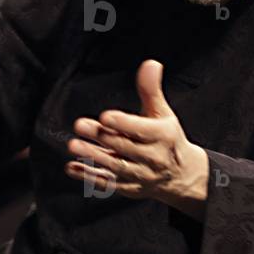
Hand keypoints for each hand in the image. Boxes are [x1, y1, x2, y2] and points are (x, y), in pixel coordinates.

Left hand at [65, 60, 208, 218]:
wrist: (181, 174)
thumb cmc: (167, 137)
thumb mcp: (162, 112)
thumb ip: (151, 90)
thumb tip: (150, 64)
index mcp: (163, 136)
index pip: (142, 130)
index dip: (123, 123)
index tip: (105, 116)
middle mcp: (153, 157)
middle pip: (124, 146)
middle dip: (101, 136)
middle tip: (80, 125)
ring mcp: (141, 175)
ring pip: (115, 167)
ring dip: (92, 157)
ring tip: (73, 145)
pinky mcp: (129, 188)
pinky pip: (108, 184)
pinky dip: (89, 177)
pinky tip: (72, 167)